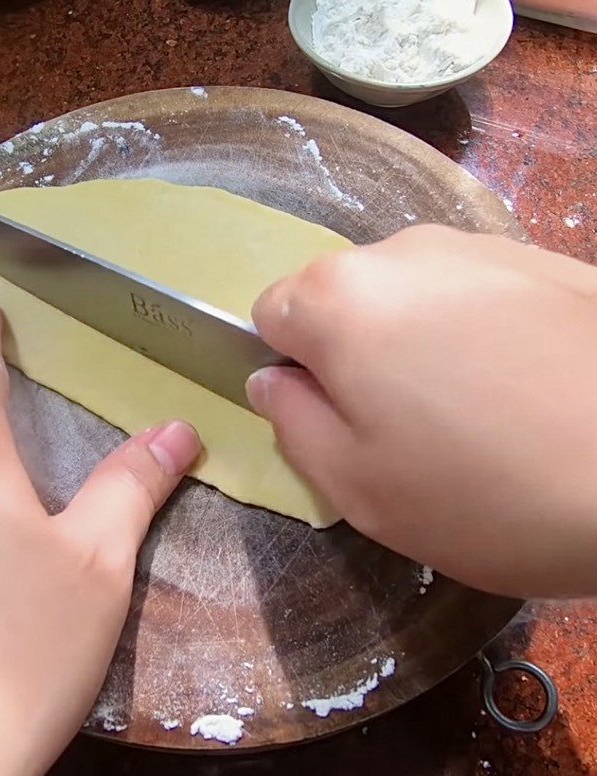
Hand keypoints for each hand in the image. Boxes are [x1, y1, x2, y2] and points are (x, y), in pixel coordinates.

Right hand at [248, 225, 596, 597]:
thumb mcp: (357, 485)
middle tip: (400, 432)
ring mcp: (480, 247)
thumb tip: (274, 380)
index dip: (290, 370)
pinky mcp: (546, 261)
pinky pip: (474, 296)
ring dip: (416, 346)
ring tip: (472, 416)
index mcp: (338, 298)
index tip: (333, 420)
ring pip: (409, 296)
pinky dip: (476, 336)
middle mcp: (401, 251)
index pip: (269, 313)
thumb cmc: (485, 489)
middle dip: (351, 356)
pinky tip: (524, 391)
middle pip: (341, 299)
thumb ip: (292, 423)